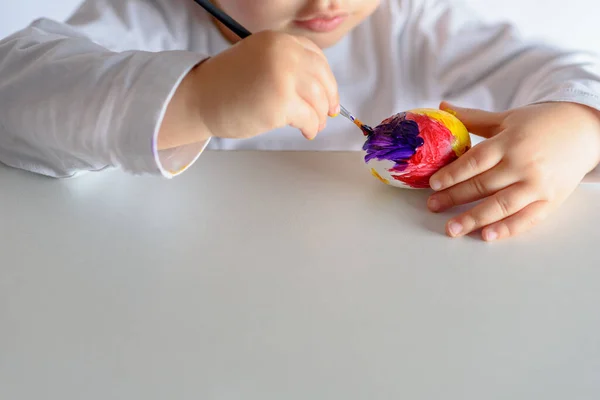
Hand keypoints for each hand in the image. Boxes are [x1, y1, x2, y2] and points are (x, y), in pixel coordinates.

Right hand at [158, 30, 338, 149]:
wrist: (199, 98)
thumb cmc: (225, 85)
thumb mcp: (258, 60)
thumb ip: (285, 65)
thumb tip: (316, 88)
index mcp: (278, 41)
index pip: (316, 56)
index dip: (326, 78)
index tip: (329, 92)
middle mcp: (283, 54)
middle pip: (322, 78)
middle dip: (329, 99)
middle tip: (329, 113)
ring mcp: (283, 77)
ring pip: (319, 100)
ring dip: (319, 116)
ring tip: (314, 125)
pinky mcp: (281, 103)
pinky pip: (309, 118)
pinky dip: (311, 127)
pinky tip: (306, 131)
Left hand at [427, 101, 599, 240]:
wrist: (586, 131)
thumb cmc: (541, 124)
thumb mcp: (506, 119)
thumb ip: (473, 118)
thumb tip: (443, 107)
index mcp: (509, 142)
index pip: (475, 160)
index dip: (453, 173)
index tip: (433, 184)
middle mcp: (522, 164)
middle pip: (483, 184)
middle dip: (455, 197)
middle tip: (433, 207)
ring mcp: (537, 184)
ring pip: (501, 205)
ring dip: (474, 218)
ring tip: (452, 228)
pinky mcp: (551, 200)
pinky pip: (526, 218)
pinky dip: (507, 228)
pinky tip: (487, 235)